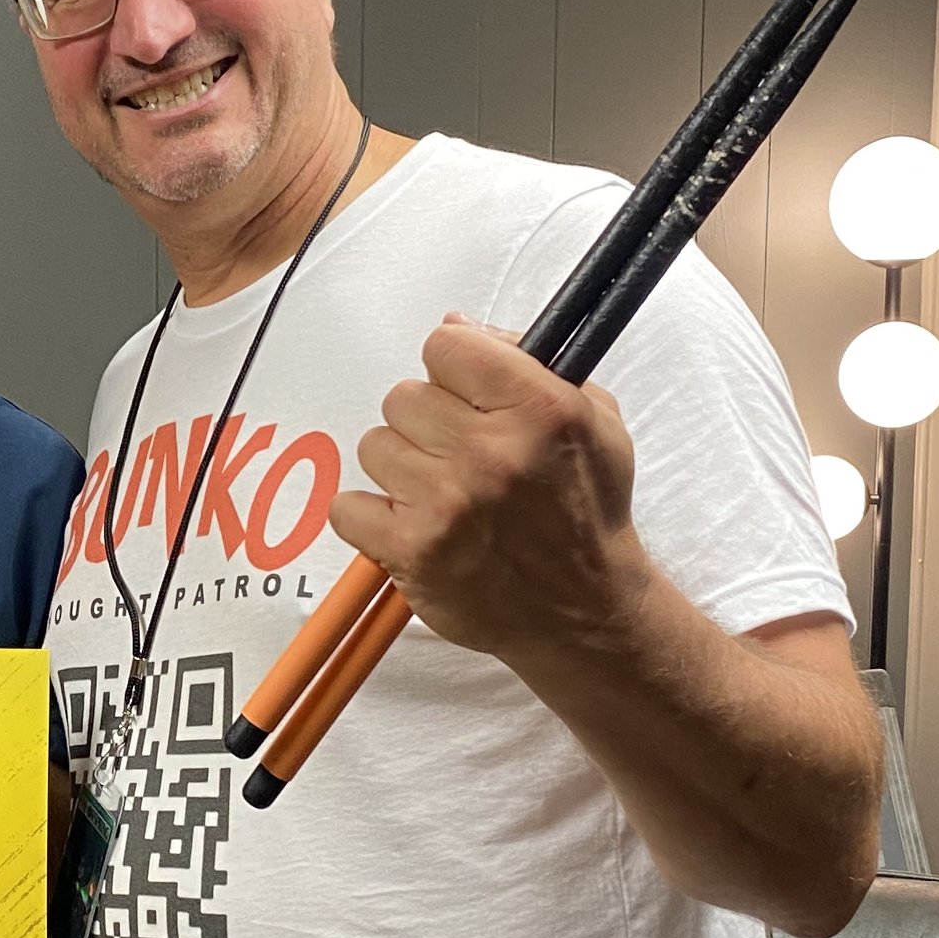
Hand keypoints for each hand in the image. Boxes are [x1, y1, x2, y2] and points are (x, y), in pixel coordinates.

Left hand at [329, 314, 654, 673]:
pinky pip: (347, 506)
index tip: (467, 395)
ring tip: (442, 495)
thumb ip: (524, 361)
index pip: (445, 346)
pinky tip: (412, 526)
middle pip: (403, 396)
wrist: (584, 612)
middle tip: (461, 458)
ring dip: (401, 468)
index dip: (454, 369)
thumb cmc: (587, 511)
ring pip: (374, 445)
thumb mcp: (591, 418)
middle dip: (427, 423)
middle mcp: (490, 453)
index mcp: (539, 409)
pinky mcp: (411, 551)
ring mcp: (446, 504)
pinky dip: (371, 518)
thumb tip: (455, 325)